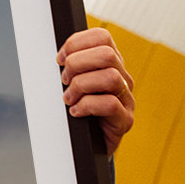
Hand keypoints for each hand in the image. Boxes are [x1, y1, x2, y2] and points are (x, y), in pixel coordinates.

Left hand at [57, 28, 134, 155]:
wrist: (87, 146)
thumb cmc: (78, 111)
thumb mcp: (72, 84)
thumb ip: (71, 67)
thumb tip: (58, 56)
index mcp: (110, 64)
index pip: (101, 37)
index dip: (76, 43)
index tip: (60, 59)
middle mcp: (122, 78)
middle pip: (107, 54)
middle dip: (77, 64)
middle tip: (64, 80)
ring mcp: (126, 99)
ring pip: (110, 77)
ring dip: (81, 86)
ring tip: (69, 98)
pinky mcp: (125, 120)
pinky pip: (109, 104)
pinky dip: (86, 106)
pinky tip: (76, 112)